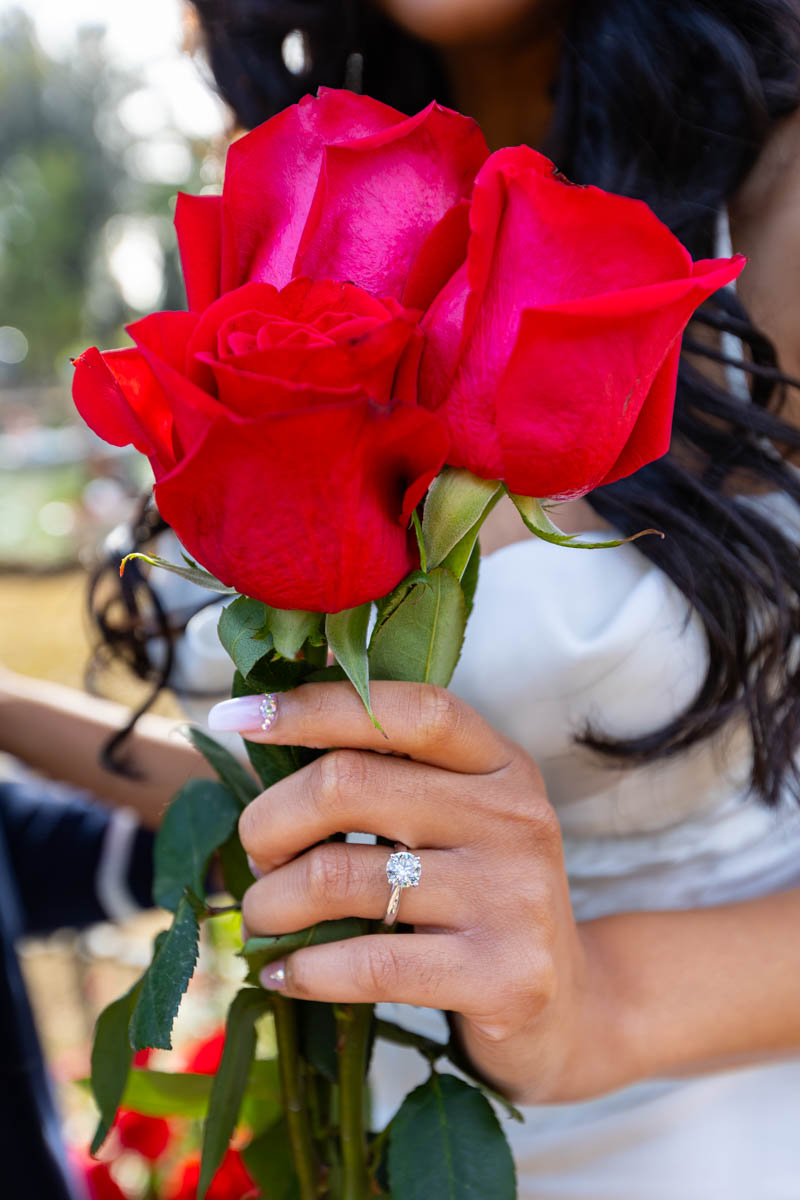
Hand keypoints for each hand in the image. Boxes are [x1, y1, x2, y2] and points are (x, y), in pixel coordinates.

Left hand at [216, 681, 622, 1103]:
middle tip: (256, 853)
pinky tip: (283, 972)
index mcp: (499, 763)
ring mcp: (511, 895)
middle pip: (345, 783)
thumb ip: (387, 770)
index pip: (403, 709)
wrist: (566, 1007)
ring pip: (335, 876)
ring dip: (269, 902)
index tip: (233, 718)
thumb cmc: (478, 895)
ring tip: (264, 916)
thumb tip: (265, 716)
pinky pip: (363, 963)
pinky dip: (301, 968)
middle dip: (268, 820)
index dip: (312, 706)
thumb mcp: (458, 816)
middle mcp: (514, 816)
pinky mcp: (502, 975)